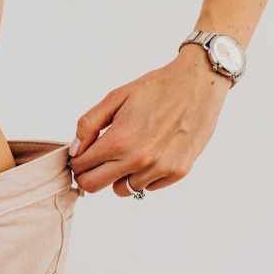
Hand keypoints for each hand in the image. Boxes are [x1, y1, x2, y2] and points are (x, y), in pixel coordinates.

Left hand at [68, 46, 230, 196]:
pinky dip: (144, 176)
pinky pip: (147, 187)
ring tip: (129, 153)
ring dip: (119, 175)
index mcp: (119, 141)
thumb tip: (74, 150)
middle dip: (89, 174)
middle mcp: (138, 160)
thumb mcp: (115, 97)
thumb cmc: (156, 88)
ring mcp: (160, 169)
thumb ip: (89, 124)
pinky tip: (150, 154)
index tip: (81, 155)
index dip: (76, 161)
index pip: (80, 168)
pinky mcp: (178, 172)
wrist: (199, 84)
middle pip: (95, 186)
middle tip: (95, 161)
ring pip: (122, 189)